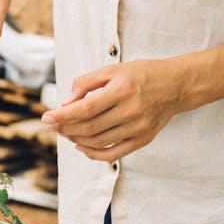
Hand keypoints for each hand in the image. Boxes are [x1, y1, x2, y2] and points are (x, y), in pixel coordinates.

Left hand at [41, 58, 192, 161]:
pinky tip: (80, 146)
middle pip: (90, 128)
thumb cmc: (142, 74)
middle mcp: (132, 111)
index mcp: (122, 90)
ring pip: (98, 142)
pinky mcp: (143, 139)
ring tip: (64, 132)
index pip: (86, 109)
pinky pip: (113, 154)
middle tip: (51, 125)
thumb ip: (86, 83)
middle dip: (65, 128)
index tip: (47, 117)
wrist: (176, 86)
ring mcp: (138, 128)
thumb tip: (66, 103)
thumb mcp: (113, 69)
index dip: (63, 116)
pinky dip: (93, 153)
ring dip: (76, 139)